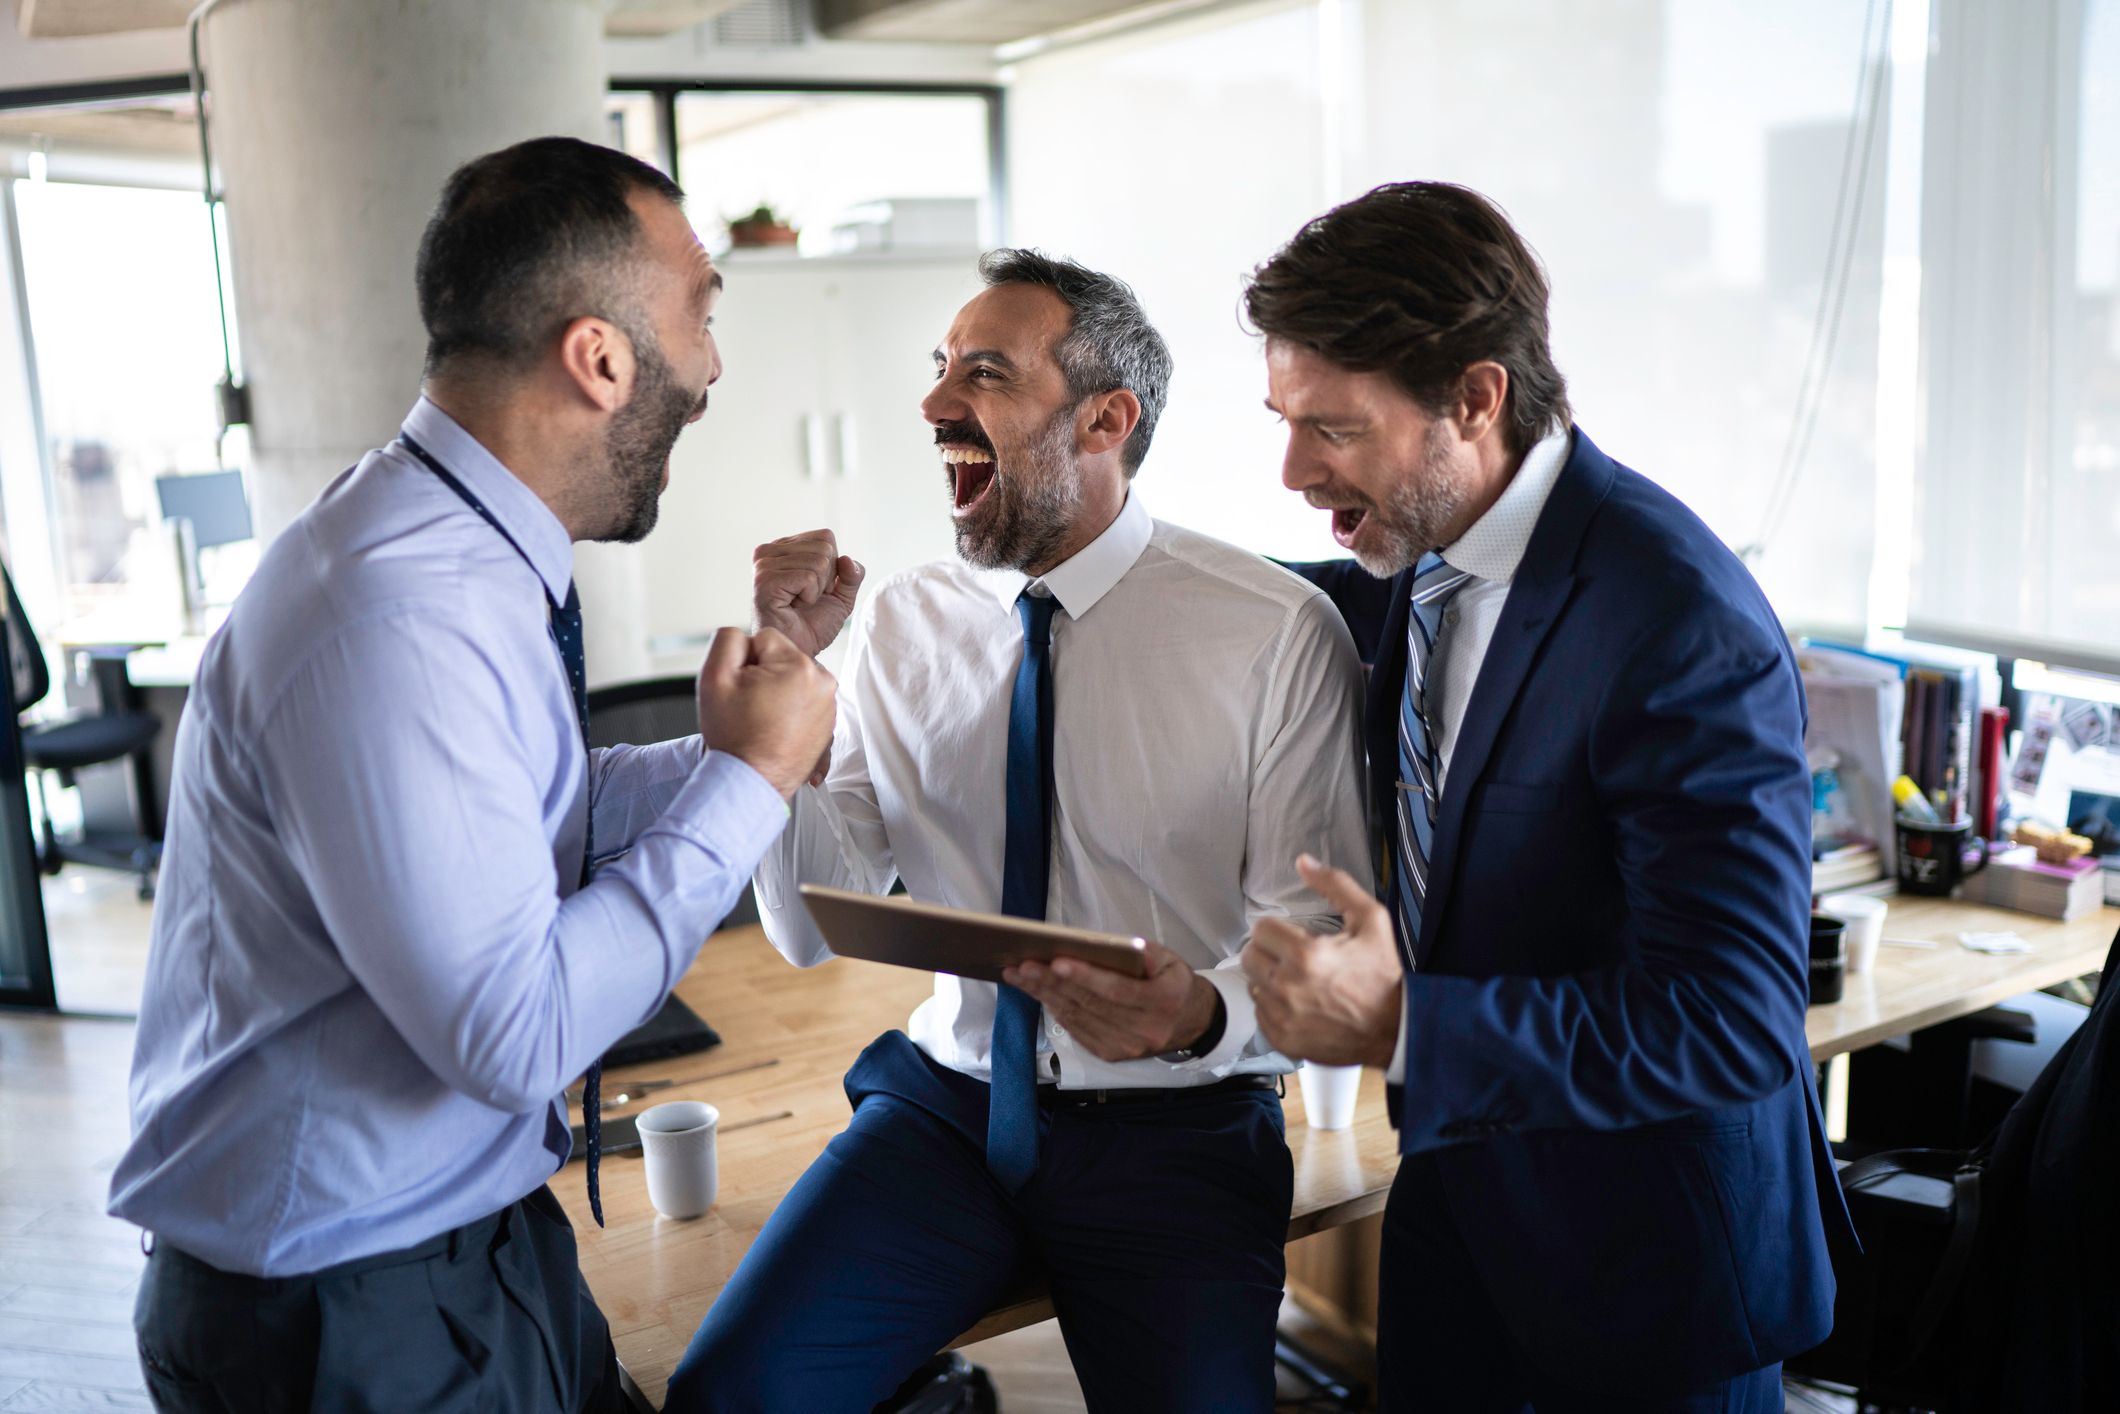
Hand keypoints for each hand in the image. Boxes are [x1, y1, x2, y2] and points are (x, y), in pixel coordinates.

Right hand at [695, 627, 836, 799]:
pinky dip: (789, 713)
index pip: (764, 639)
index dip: (744, 662)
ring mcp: (829, 705)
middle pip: (781, 659)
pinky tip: (774, 731)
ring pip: (792, 680)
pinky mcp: (829, 724)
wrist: (751, 782)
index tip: (742, 689)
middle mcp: (823, 682)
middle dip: (763, 677)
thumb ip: (727, 639)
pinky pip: (803, 703)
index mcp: (799, 665)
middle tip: (750, 708)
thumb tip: (745, 636)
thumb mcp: (714, 676)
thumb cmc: (734, 736)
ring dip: (776, 694)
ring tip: (762, 721)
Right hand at [754, 530, 864, 657]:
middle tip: (806, 598)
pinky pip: (808, 577)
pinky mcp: (765, 580)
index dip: (832, 567)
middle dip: (826, 578)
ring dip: (816, 590)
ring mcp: (764, 565)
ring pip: (818, 561)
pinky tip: (793, 606)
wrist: (798, 650)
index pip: (826, 537)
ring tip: (798, 603)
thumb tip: (847, 559)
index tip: (815, 588)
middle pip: (824, 547)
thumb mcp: (842, 597)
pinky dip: (809, 596)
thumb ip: (852, 575)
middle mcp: (770, 551)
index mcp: (785, 547)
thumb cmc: (813, 624)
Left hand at [1004, 942, 1219, 1062]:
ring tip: (1021, 975)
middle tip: (1024, 964)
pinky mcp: (1112, 1054)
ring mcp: (1127, 1047)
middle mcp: (1145, 1030)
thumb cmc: (1174, 984)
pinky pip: (1077, 1030)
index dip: (1086, 977)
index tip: (1057, 961)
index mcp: (1164, 1001)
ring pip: (1078, 1018)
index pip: (1118, 990)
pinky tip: (1038, 992)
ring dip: (1045, 995)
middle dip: (1053, 983)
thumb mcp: (1170, 961)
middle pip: (1091, 1004)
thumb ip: (1143, 953)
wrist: (1192, 1023)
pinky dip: (1055, 1009)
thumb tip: (1104, 946)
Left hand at [1241, 855, 1401, 1066]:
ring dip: (1270, 979)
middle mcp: (1287, 987)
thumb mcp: (1371, 919)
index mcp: (1306, 955)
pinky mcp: (1282, 1039)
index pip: (1260, 929)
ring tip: (1299, 982)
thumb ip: (1335, 885)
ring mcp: (1283, 1017)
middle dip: (1269, 952)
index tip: (1295, 937)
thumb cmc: (1382, 973)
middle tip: (1293, 957)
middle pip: (1249, 956)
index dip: (1278, 929)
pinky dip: (1275, 1007)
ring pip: (1252, 985)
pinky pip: (1260, 1013)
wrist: (1396, 1029)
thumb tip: (1302, 862)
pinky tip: (1300, 1005)